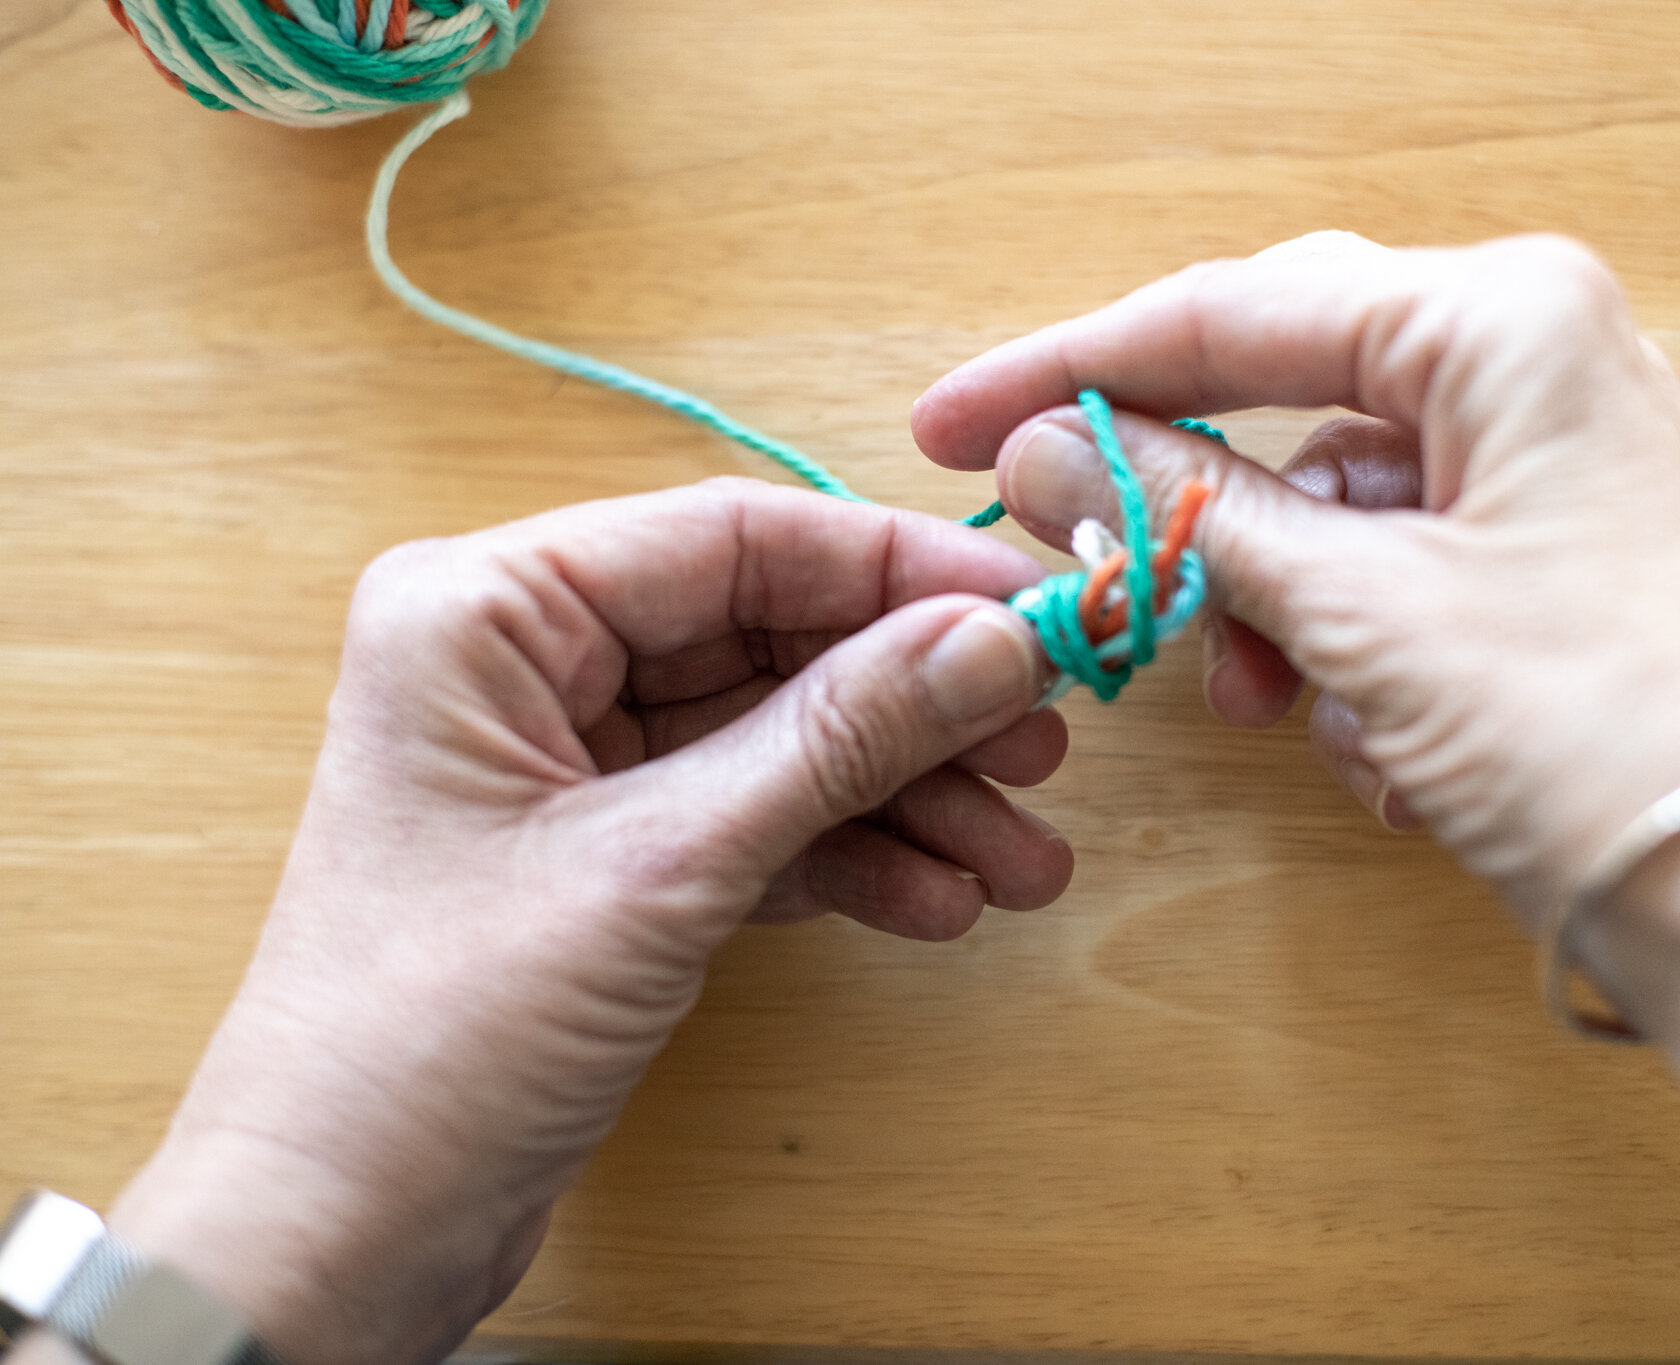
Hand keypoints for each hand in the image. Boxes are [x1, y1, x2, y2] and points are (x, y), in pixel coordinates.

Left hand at [101, 479, 1071, 1363]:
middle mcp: (528, 663)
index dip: (898, 572)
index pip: (735, 538)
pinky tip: (939, 902)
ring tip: (1020, 862)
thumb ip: (836, 740)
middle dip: (914, 704)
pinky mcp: (608, 856)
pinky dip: (850, 858)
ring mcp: (572, 763)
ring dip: (905, 797)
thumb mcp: (658, 868)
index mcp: (488, 610)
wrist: (338, 1238)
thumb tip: (995, 643)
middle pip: (773, 638)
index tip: (1032, 611)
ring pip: (781, 737)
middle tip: (1041, 748)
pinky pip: (758, 820)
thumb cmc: (429, 1040)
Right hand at [913, 231, 1679, 920]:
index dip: (1070, 369)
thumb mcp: (1359, 609)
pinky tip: (1379, 744)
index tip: (952, 424)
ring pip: (1322, 505)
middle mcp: (1527, 366)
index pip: (1229, 312)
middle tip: (1076, 559)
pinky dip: (1343, 655)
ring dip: (1267, 607)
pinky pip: (1382, 575)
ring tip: (1264, 701)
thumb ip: (1188, 512)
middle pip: (1273, 398)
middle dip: (1182, 505)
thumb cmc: (1597, 727)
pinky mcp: (1537, 565)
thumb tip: (1040, 447)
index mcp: (1500, 319)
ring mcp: (1537, 468)